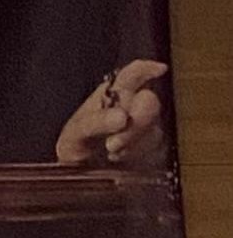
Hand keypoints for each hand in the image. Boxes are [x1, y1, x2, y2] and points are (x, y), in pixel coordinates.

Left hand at [54, 59, 168, 166]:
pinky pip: (155, 148)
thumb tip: (122, 117)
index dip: (147, 69)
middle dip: (137, 122)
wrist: (80, 169)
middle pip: (149, 101)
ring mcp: (145, 125)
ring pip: (154, 128)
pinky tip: (121, 158)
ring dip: (133, 143)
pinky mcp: (152, 146)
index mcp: (113, 94)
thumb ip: (97, 122)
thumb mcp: (77, 130)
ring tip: (110, 152)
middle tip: (112, 143)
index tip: (159, 69)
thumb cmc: (77, 142)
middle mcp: (133, 105)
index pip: (132, 74)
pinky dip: (137, 155)